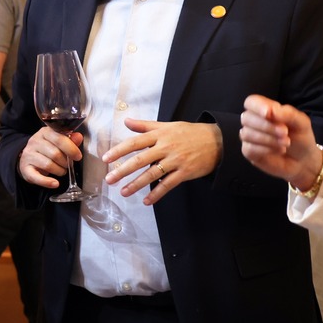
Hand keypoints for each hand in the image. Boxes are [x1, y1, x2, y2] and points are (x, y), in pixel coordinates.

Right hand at [18, 126, 80, 188]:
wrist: (29, 158)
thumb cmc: (47, 149)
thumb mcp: (58, 142)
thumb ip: (70, 140)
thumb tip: (78, 137)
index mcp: (45, 132)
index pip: (59, 139)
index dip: (71, 149)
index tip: (77, 156)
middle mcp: (35, 142)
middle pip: (55, 153)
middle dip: (65, 162)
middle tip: (67, 165)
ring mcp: (29, 155)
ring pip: (48, 165)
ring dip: (59, 171)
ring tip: (61, 171)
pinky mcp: (25, 169)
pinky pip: (37, 177)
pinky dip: (48, 182)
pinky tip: (55, 183)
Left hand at [103, 120, 221, 204]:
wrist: (216, 141)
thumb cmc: (189, 133)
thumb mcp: (167, 125)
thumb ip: (145, 125)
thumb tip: (127, 121)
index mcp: (160, 135)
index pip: (135, 142)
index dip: (119, 150)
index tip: (106, 158)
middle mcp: (166, 147)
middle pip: (140, 159)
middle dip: (123, 170)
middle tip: (109, 179)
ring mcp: (175, 160)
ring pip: (152, 174)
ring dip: (136, 184)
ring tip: (123, 192)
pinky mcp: (185, 172)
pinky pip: (168, 185)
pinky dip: (157, 194)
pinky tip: (146, 201)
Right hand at [238, 94, 322, 187]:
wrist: (303, 160)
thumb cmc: (301, 137)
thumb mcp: (301, 122)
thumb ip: (288, 114)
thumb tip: (271, 111)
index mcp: (265, 110)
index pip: (251, 102)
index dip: (257, 106)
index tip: (268, 113)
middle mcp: (254, 121)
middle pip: (247, 118)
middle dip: (267, 126)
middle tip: (285, 133)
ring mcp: (250, 137)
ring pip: (247, 134)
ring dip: (268, 139)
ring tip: (285, 143)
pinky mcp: (249, 152)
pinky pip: (249, 148)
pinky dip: (265, 150)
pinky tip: (278, 151)